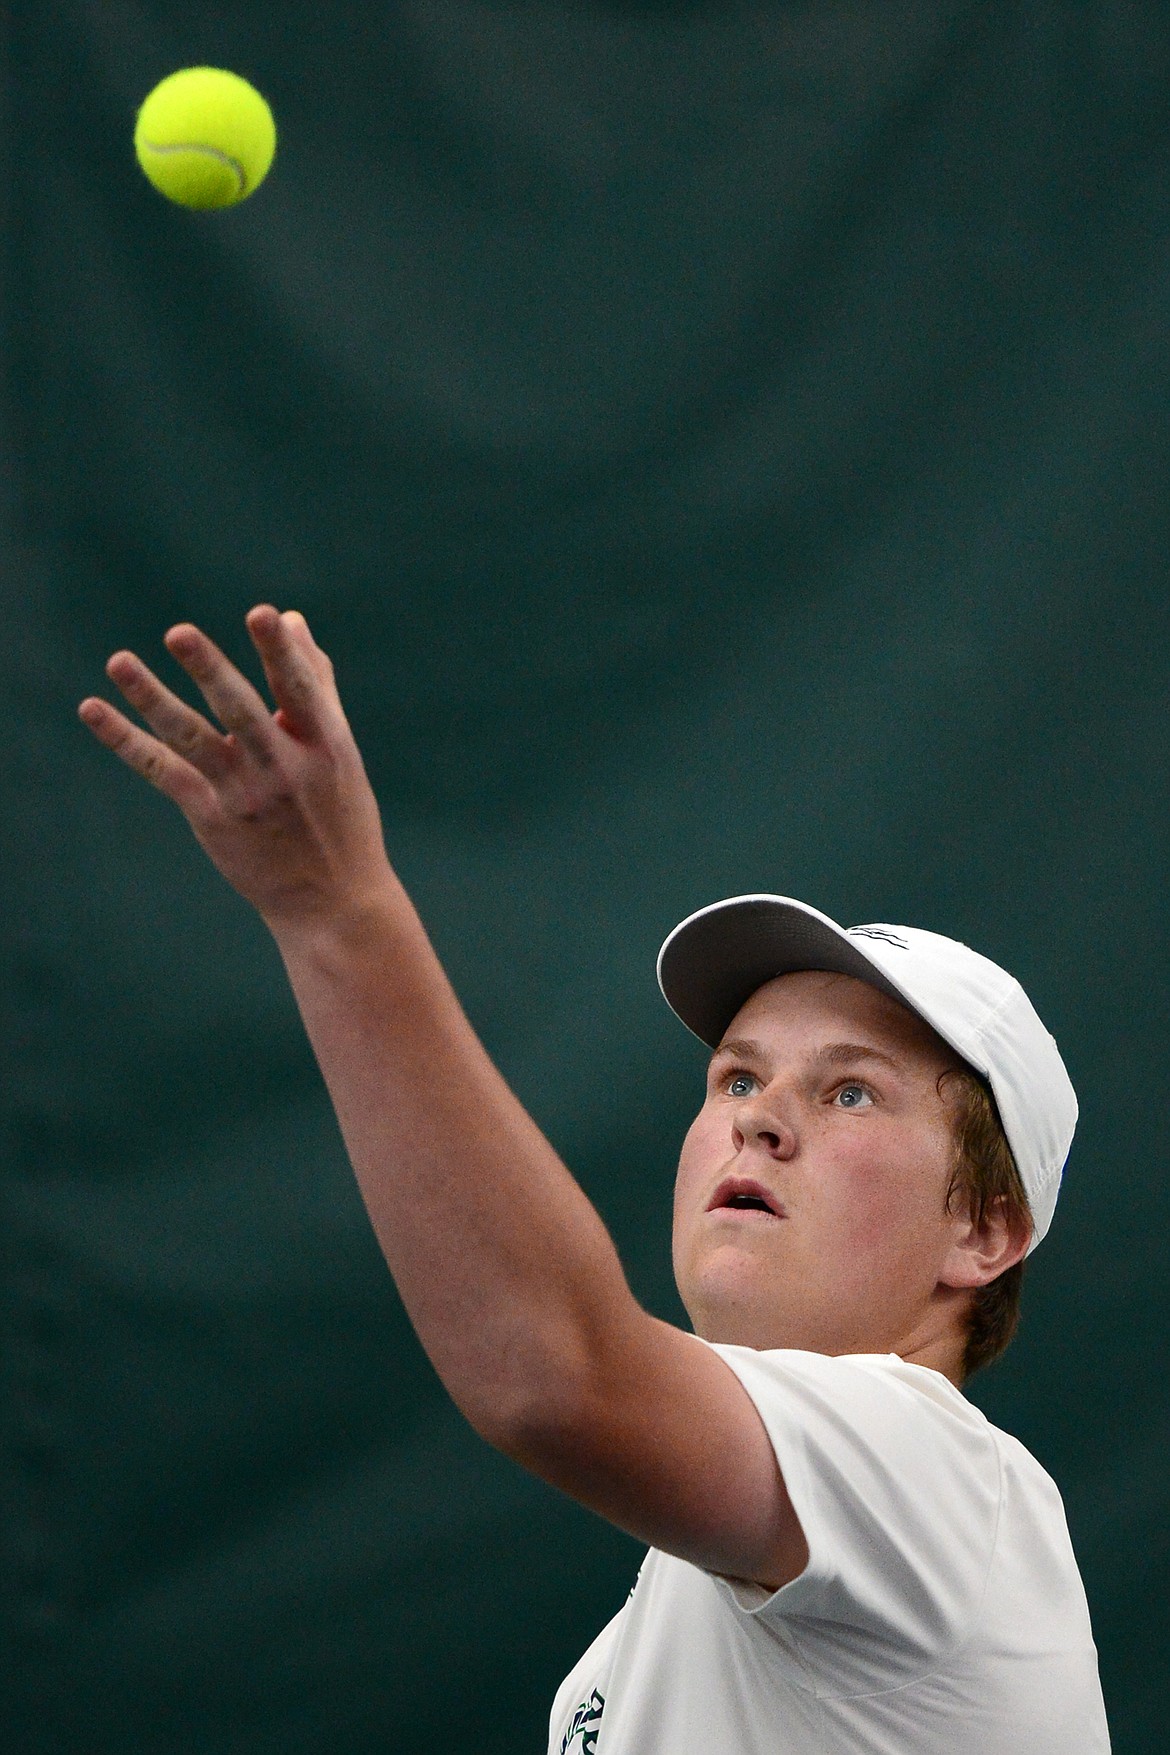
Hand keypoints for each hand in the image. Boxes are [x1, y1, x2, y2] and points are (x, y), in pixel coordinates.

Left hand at [78, 605, 393, 929]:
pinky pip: (163, 772)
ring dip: (153, 699)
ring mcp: (245, 796)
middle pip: (242, 712)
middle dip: (211, 671)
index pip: (302, 691)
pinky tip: (93, 710)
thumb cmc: (341, 816)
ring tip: (119, 661)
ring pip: (192, 739)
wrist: (333, 902)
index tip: (263, 615)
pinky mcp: (212, 818)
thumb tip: (289, 619)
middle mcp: (285, 769)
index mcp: (327, 747)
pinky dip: (126, 741)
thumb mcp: (341, 752)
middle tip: (178, 633)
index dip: (282, 654)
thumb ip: (315, 683)